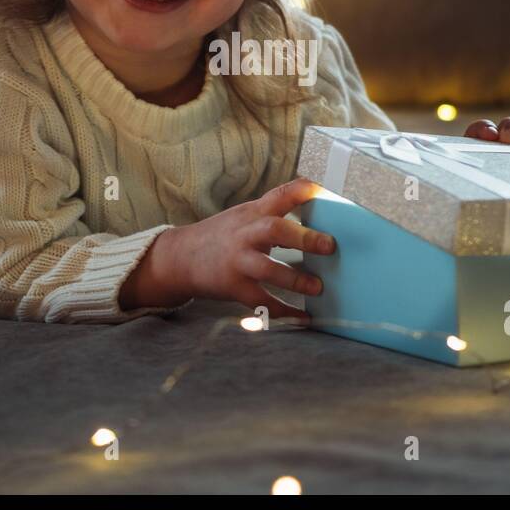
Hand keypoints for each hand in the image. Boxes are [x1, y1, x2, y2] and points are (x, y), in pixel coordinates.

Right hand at [137, 178, 332, 323]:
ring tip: (318, 287)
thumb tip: (317, 215)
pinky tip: (303, 317)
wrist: (180, 257)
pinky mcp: (232, 286)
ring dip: (295, 279)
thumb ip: (273, 215)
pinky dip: (284, 311)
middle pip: (274, 229)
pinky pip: (260, 302)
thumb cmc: (222, 236)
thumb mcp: (244, 217)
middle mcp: (245, 234)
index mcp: (252, 213)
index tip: (324, 193)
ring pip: (267, 269)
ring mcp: (237, 261)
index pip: (280, 195)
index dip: (302, 191)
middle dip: (303, 238)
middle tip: (330, 245)